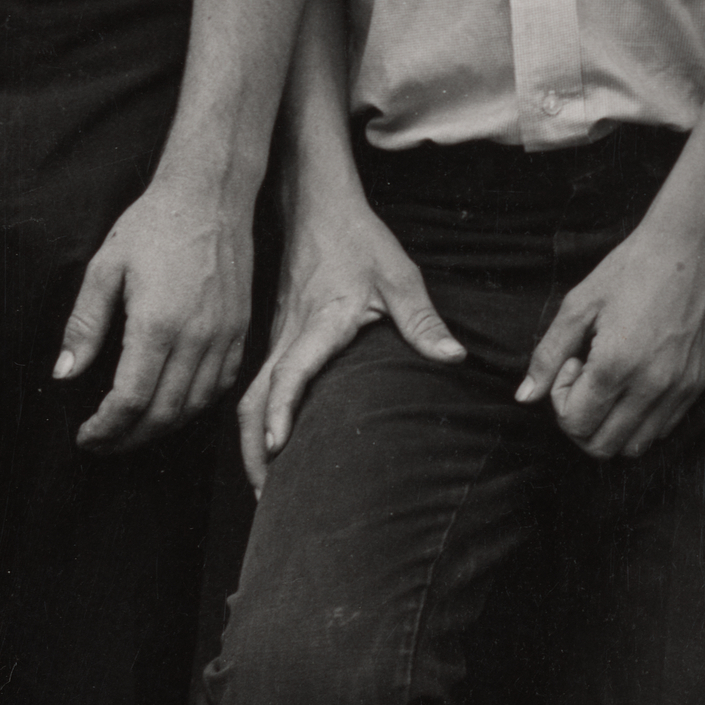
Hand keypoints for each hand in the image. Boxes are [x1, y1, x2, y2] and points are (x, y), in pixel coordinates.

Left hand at [56, 175, 255, 453]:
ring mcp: (225, 335)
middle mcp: (196, 336)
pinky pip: (221, 386)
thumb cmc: (153, 225)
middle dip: (128, 439)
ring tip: (132, 431)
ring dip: (161, 428)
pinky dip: (195, 406)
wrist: (211, 195)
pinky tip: (173, 405)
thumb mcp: (105, 267)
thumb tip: (65, 374)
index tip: (85, 436)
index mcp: (157, 323)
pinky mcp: (242, 329)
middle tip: (102, 443)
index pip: (130, 400)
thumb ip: (85, 324)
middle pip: (163, 413)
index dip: (105, 428)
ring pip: (195, 406)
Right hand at [236, 189, 461, 493]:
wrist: (317, 207)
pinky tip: (272, 442)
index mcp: (319, 323)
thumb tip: (453, 357)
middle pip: (255, 399)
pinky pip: (258, 385)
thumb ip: (422, 319)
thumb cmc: (359, 240)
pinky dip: (258, 418)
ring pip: (251, 395)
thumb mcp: (398, 275)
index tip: (278, 447)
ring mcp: (277, 337)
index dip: (282, 411)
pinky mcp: (277, 337)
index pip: (291, 372)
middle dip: (255, 450)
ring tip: (268, 485)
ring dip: (253, 440)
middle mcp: (289, 336)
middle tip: (268, 497)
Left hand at [517, 208, 704, 461]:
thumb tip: (524, 397)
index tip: (571, 362)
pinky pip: (662, 430)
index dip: (560, 399)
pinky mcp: (698, 385)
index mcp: (616, 365)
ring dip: (611, 424)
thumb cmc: (632, 267)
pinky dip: (640, 420)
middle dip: (581, 419)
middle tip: (585, 376)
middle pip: (601, 446)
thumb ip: (548, 354)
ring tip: (611, 380)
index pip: (574, 423)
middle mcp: (651, 386)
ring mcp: (679, 389)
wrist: (692, 246)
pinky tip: (635, 380)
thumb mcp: (579, 303)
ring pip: (634, 446)